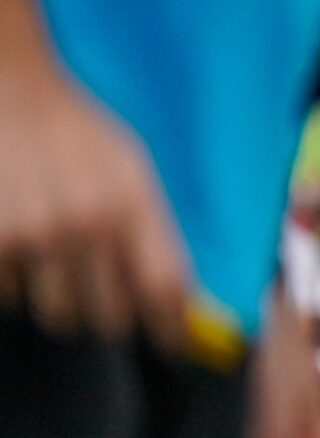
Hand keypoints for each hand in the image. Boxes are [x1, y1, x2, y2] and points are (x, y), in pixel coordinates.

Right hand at [0, 67, 194, 349]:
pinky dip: (14, 280)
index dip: (173, 329)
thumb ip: (155, 233)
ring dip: (59, 298)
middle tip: (100, 296)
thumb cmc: (76, 132)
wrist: (8, 89)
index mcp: (132, 204)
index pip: (164, 290)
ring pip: (58, 313)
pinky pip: (9, 295)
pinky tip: (18, 242)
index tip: (174, 347)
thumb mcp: (131, 170)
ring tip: (53, 255)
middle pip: (109, 317)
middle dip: (109, 315)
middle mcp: (87, 223)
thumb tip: (184, 302)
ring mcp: (36, 234)